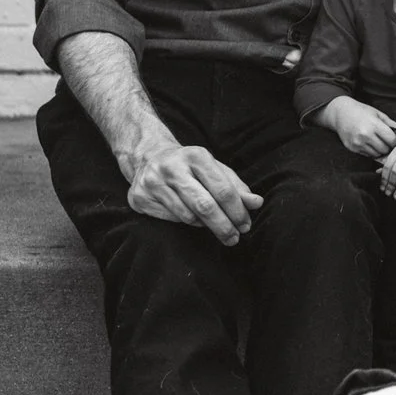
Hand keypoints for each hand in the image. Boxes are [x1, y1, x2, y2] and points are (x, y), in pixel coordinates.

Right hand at [127, 141, 263, 244]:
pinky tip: (191, 217)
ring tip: (212, 225)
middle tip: (234, 239)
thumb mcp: (215, 170)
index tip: (245, 226)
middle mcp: (172, 167)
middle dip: (223, 226)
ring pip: (187, 216)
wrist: (148, 157)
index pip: (223, 189)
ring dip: (205, 225)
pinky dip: (186, 221)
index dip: (237, 211)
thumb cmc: (190, 166)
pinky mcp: (139, 197)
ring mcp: (152, 182)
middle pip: (205, 206)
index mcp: (195, 156)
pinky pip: (171, 219)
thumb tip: (256, 203)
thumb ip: (236, 187)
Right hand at [318, 96, 395, 158]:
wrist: (341, 113)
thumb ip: (390, 123)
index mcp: (374, 125)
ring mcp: (358, 143)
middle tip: (387, 142)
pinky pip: (367, 155)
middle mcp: (365, 135)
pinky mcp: (352, 148)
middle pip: (385, 149)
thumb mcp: (377, 113)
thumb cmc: (361, 111)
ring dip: (379, 150)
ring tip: (378, 142)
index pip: (392, 140)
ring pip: (377, 154)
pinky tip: (369, 143)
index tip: (395, 139)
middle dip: (388, 146)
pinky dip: (371, 151)